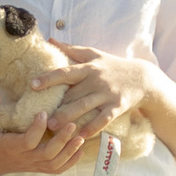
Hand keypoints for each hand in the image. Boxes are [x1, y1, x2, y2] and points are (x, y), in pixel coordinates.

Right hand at [0, 93, 86, 175]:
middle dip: (62, 141)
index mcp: (9, 147)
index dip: (38, 128)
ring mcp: (31, 165)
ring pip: (54, 163)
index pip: (28, 141)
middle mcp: (23, 158)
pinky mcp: (36, 167)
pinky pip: (56, 169)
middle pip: (47, 154)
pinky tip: (80, 150)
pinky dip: (70, 162)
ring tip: (80, 136)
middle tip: (72, 124)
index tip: (43, 112)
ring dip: (69, 151)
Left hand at [31, 45, 150, 139]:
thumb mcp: (93, 54)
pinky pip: (103, 119)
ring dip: (69, 117)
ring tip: (53, 126)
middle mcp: (96, 81)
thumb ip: (71, 49)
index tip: (33, 84)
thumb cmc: (112, 65)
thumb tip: (49, 39)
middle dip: (56, 105)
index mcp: (88, 68)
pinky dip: (92, 127)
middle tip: (38, 115)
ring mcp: (107, 94)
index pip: (65, 73)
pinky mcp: (117, 107)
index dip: (49, 78)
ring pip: (85, 107)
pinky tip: (81, 136)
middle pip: (72, 94)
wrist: (142, 77)